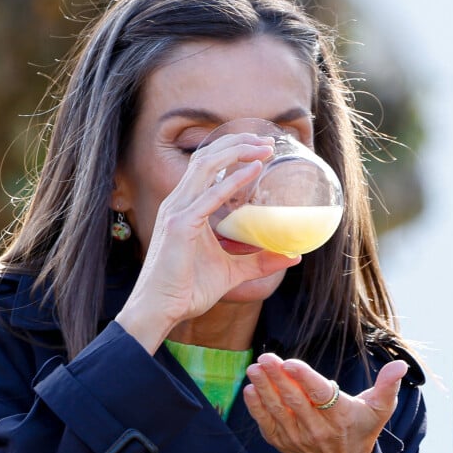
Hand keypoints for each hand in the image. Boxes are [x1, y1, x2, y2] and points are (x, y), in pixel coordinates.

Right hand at [116, 134, 300, 352]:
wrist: (160, 311)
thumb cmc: (188, 290)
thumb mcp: (232, 272)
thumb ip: (258, 261)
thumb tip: (292, 256)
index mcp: (185, 207)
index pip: (206, 166)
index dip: (233, 150)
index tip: (262, 148)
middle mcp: (178, 203)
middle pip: (206, 157)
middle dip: (238, 142)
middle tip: (268, 141)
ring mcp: (177, 212)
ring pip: (205, 166)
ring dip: (237, 152)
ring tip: (265, 148)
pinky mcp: (180, 226)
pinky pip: (209, 197)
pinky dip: (233, 180)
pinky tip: (255, 170)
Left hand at [243, 353, 407, 452]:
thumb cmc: (360, 431)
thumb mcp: (377, 410)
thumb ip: (387, 387)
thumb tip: (401, 365)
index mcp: (340, 416)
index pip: (320, 394)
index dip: (304, 377)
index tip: (289, 362)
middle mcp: (318, 429)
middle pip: (294, 400)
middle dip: (277, 377)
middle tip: (265, 357)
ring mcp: (298, 438)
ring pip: (278, 411)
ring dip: (263, 388)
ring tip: (254, 368)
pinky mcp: (283, 443)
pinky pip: (267, 425)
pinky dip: (256, 408)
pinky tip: (249, 390)